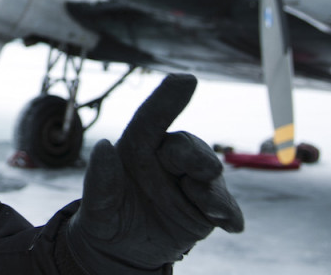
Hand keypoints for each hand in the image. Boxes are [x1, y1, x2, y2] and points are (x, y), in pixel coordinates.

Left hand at [66, 74, 243, 273]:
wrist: (122, 251)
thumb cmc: (108, 215)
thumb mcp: (97, 205)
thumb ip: (100, 180)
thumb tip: (102, 147)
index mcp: (139, 147)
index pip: (153, 118)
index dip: (169, 97)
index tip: (187, 79)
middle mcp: (168, 159)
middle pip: (188, 146)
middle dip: (197, 156)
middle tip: (207, 169)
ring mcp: (191, 183)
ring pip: (210, 177)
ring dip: (212, 190)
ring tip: (208, 207)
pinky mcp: (208, 210)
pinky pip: (226, 209)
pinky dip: (230, 214)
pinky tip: (232, 225)